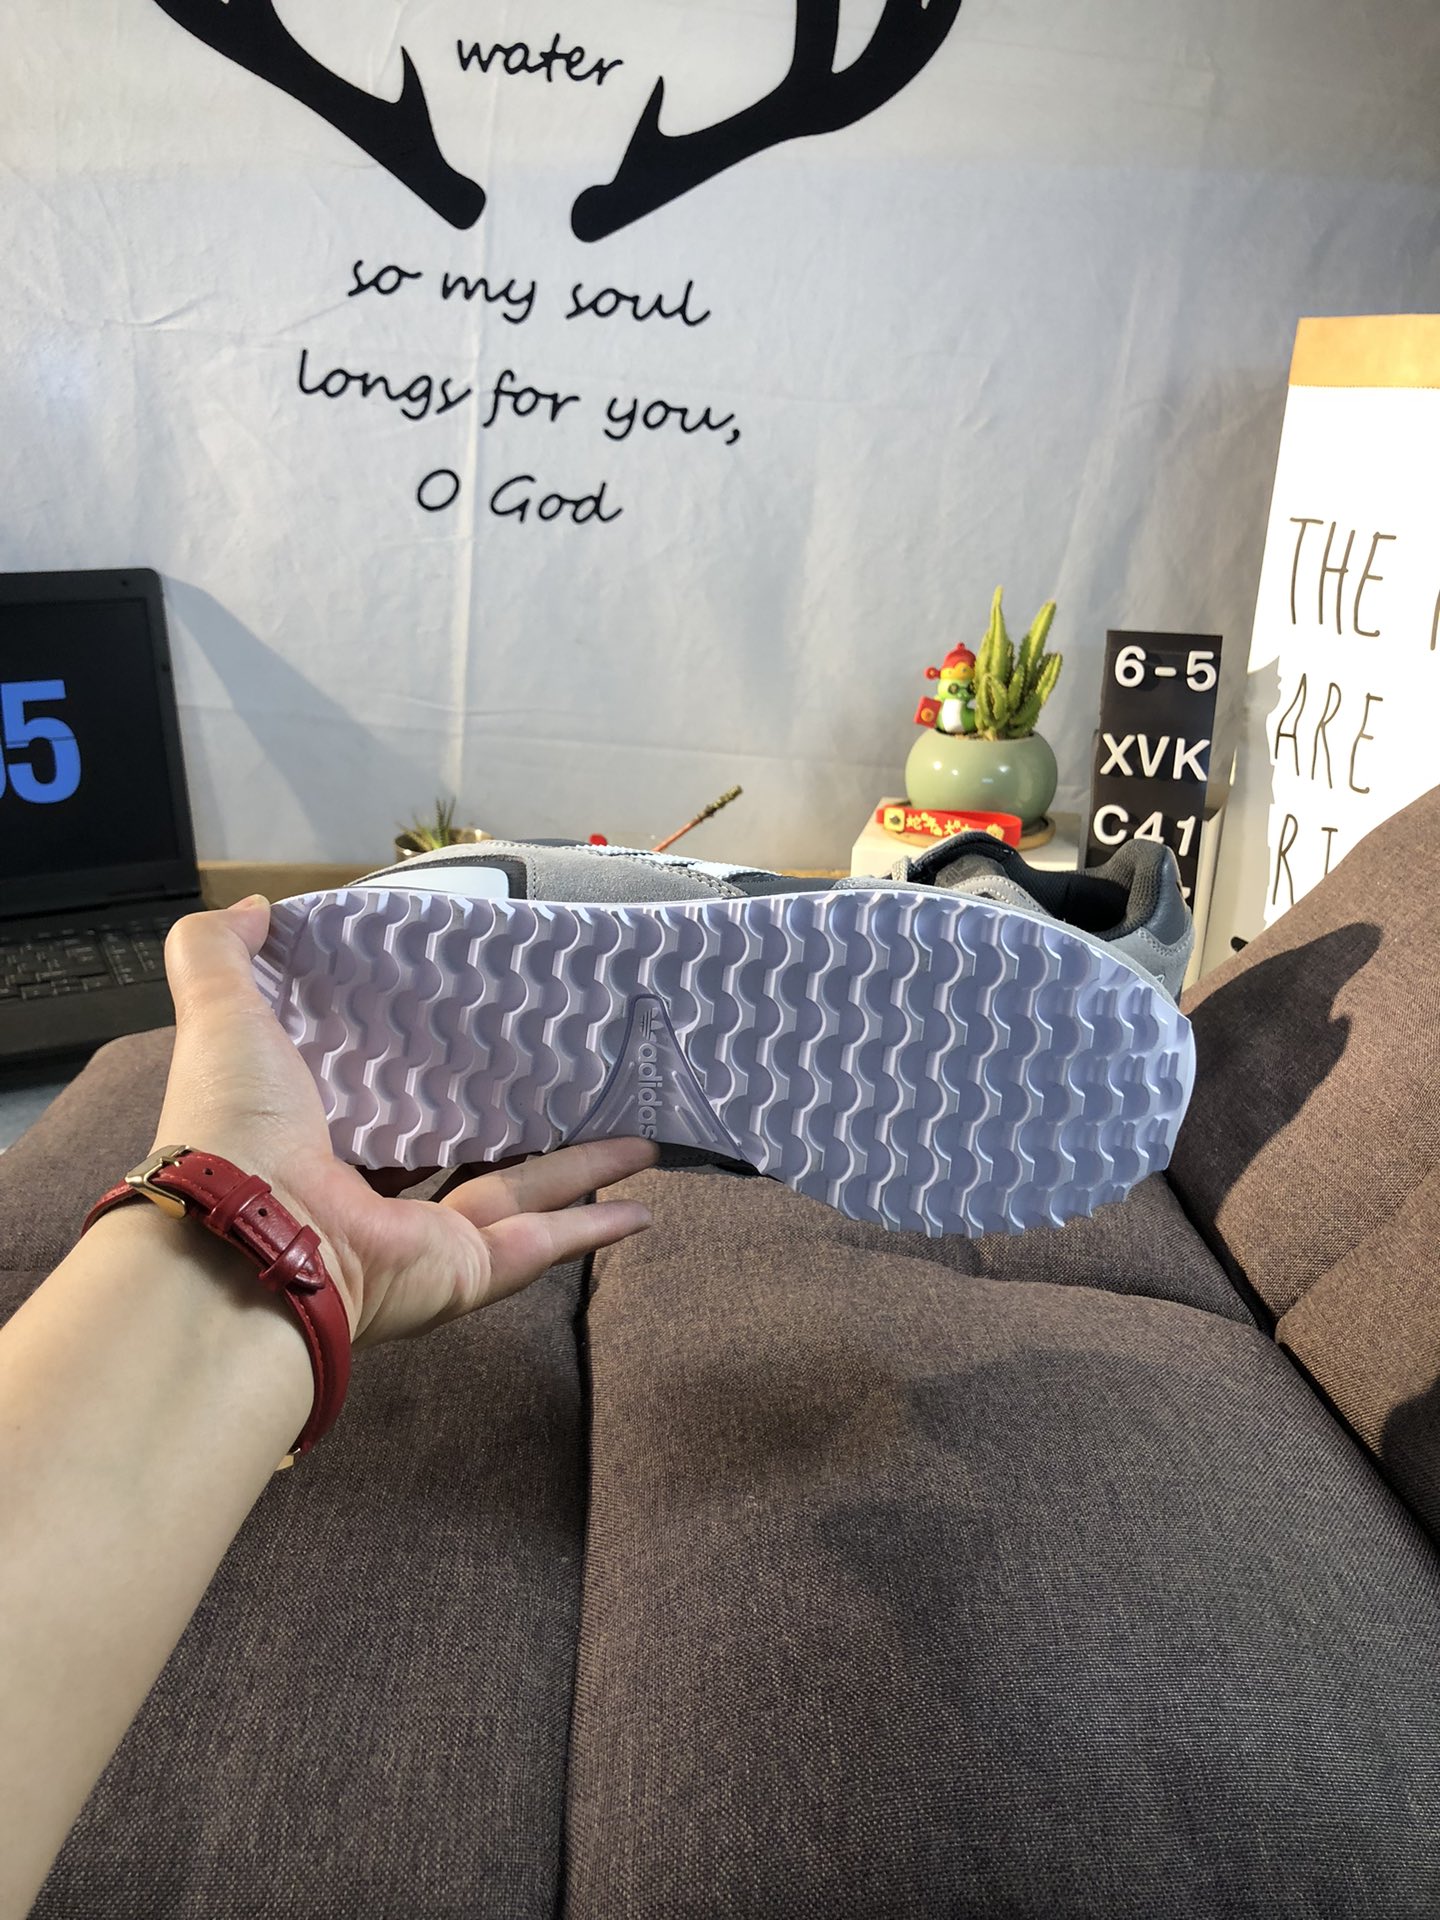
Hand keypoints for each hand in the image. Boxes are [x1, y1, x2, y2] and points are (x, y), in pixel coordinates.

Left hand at [154, 896, 657, 1347]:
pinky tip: (642, 1210)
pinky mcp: (468, 1268)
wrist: (249, 1236)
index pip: (387, 1101)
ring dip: (584, 1170)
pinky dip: (595, 1229)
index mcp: (320, 1140)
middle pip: (470, 1152)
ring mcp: (428, 1237)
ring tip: (639, 1139)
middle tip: (574, 1085)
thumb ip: (221, 954)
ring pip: (525, 1193)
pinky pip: (546, 1243)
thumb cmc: (236, 1127)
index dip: (431, 1068)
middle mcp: (376, 1195)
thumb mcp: (223, 1015)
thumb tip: (255, 908)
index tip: (478, 1033)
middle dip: (524, 1125)